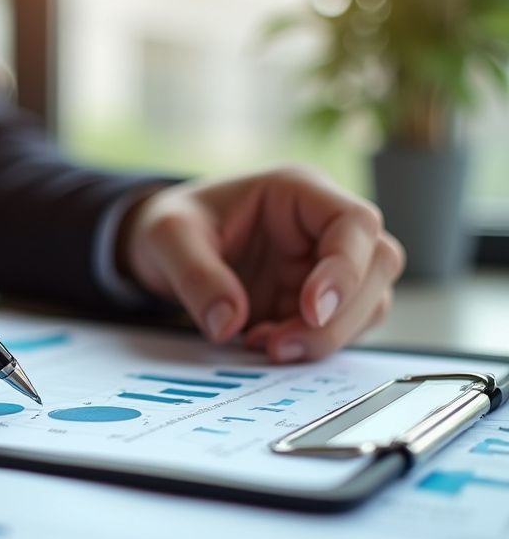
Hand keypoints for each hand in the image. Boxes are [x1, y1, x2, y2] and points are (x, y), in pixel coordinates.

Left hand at [120, 167, 404, 361]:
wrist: (159, 248)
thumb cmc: (171, 226)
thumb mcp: (167, 239)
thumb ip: (196, 277)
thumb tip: (228, 325)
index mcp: (298, 192)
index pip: (356, 223)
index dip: (346, 269)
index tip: (311, 310)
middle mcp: (322, 226)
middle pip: (378, 266)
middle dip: (340, 317)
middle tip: (281, 345)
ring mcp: (324, 265)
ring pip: (368, 303)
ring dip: (327, 337)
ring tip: (264, 345)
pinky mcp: (314, 301)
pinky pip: (341, 328)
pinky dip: (311, 346)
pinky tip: (264, 344)